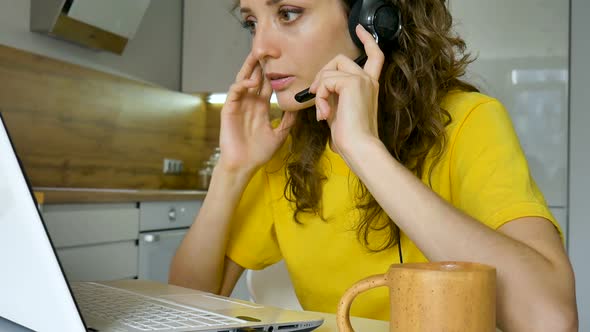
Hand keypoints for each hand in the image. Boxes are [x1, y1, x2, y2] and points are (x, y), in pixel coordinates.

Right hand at [218, 52, 295, 174]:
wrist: (244, 165)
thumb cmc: (259, 153)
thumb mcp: (279, 135)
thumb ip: (288, 121)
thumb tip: (299, 109)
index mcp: (261, 107)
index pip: (266, 85)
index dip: (272, 72)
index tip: (281, 60)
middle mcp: (250, 103)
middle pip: (255, 78)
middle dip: (260, 64)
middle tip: (267, 49)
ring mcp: (239, 105)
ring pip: (243, 80)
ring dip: (249, 68)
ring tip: (256, 56)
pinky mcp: (229, 110)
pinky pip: (235, 92)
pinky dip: (242, 85)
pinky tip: (251, 82)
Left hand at [309, 24, 384, 155]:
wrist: (359, 147)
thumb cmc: (350, 137)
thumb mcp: (339, 111)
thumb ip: (333, 95)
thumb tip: (318, 88)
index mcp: (369, 85)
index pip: (374, 55)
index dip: (367, 39)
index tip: (360, 28)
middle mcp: (368, 80)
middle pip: (341, 58)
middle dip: (322, 73)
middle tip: (315, 93)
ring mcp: (361, 80)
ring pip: (329, 71)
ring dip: (319, 92)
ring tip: (322, 112)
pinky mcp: (352, 83)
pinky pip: (325, 81)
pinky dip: (319, 97)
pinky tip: (324, 113)